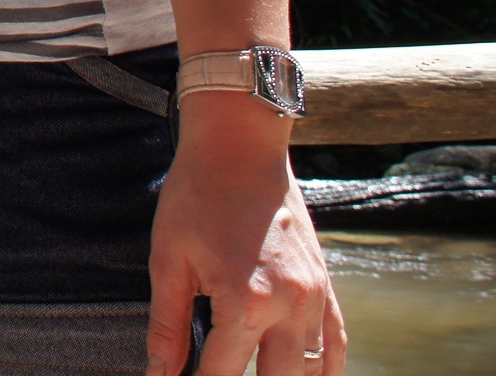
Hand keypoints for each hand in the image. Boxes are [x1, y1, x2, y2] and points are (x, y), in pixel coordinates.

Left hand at [147, 104, 343, 375]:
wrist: (240, 144)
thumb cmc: (196, 196)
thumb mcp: (169, 260)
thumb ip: (168, 326)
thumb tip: (158, 375)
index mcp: (247, 302)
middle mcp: (292, 306)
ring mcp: (316, 297)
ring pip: (315, 372)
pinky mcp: (327, 285)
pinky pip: (337, 344)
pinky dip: (324, 370)